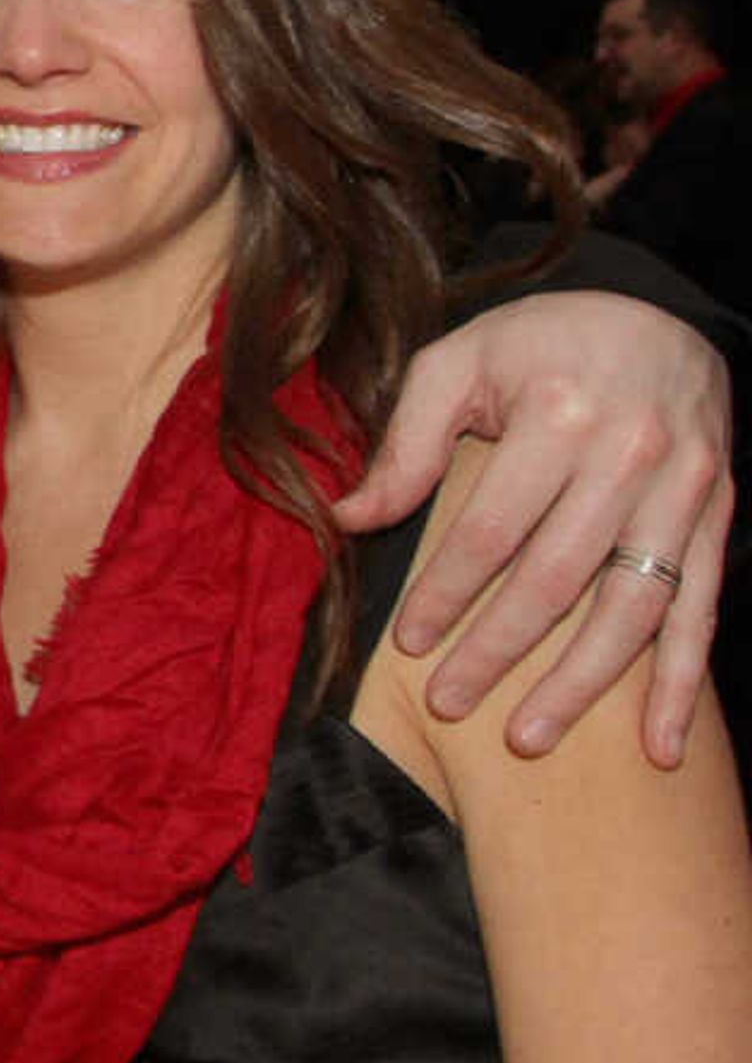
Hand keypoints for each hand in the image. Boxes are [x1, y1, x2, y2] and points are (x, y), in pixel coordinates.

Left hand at [334, 292, 732, 761]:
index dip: (446, 591)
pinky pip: (701, 610)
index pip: (491, 530)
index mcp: (561, 416)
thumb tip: (347, 516)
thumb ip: (405, 442)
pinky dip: (684, 684)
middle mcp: (632, 457)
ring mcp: (684, 492)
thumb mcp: (458, 362)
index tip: (408, 642)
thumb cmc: (539, 343)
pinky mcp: (719, 517)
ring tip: (529, 737)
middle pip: (557, 578)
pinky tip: (662, 747)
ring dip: (582, 683)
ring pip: (631, 607)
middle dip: (498, 649)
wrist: (658, 315)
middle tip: (448, 702)